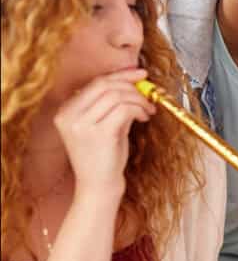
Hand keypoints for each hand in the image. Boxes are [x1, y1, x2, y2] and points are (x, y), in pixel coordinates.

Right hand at [53, 68, 154, 196]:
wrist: (98, 186)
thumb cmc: (103, 157)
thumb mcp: (103, 125)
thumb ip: (113, 104)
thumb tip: (134, 82)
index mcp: (65, 111)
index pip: (95, 82)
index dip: (120, 75)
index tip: (139, 74)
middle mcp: (69, 115)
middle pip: (105, 85)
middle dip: (131, 85)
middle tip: (148, 92)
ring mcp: (81, 124)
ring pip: (117, 95)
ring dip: (139, 99)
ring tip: (148, 110)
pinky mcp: (99, 133)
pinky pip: (124, 109)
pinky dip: (139, 109)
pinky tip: (144, 117)